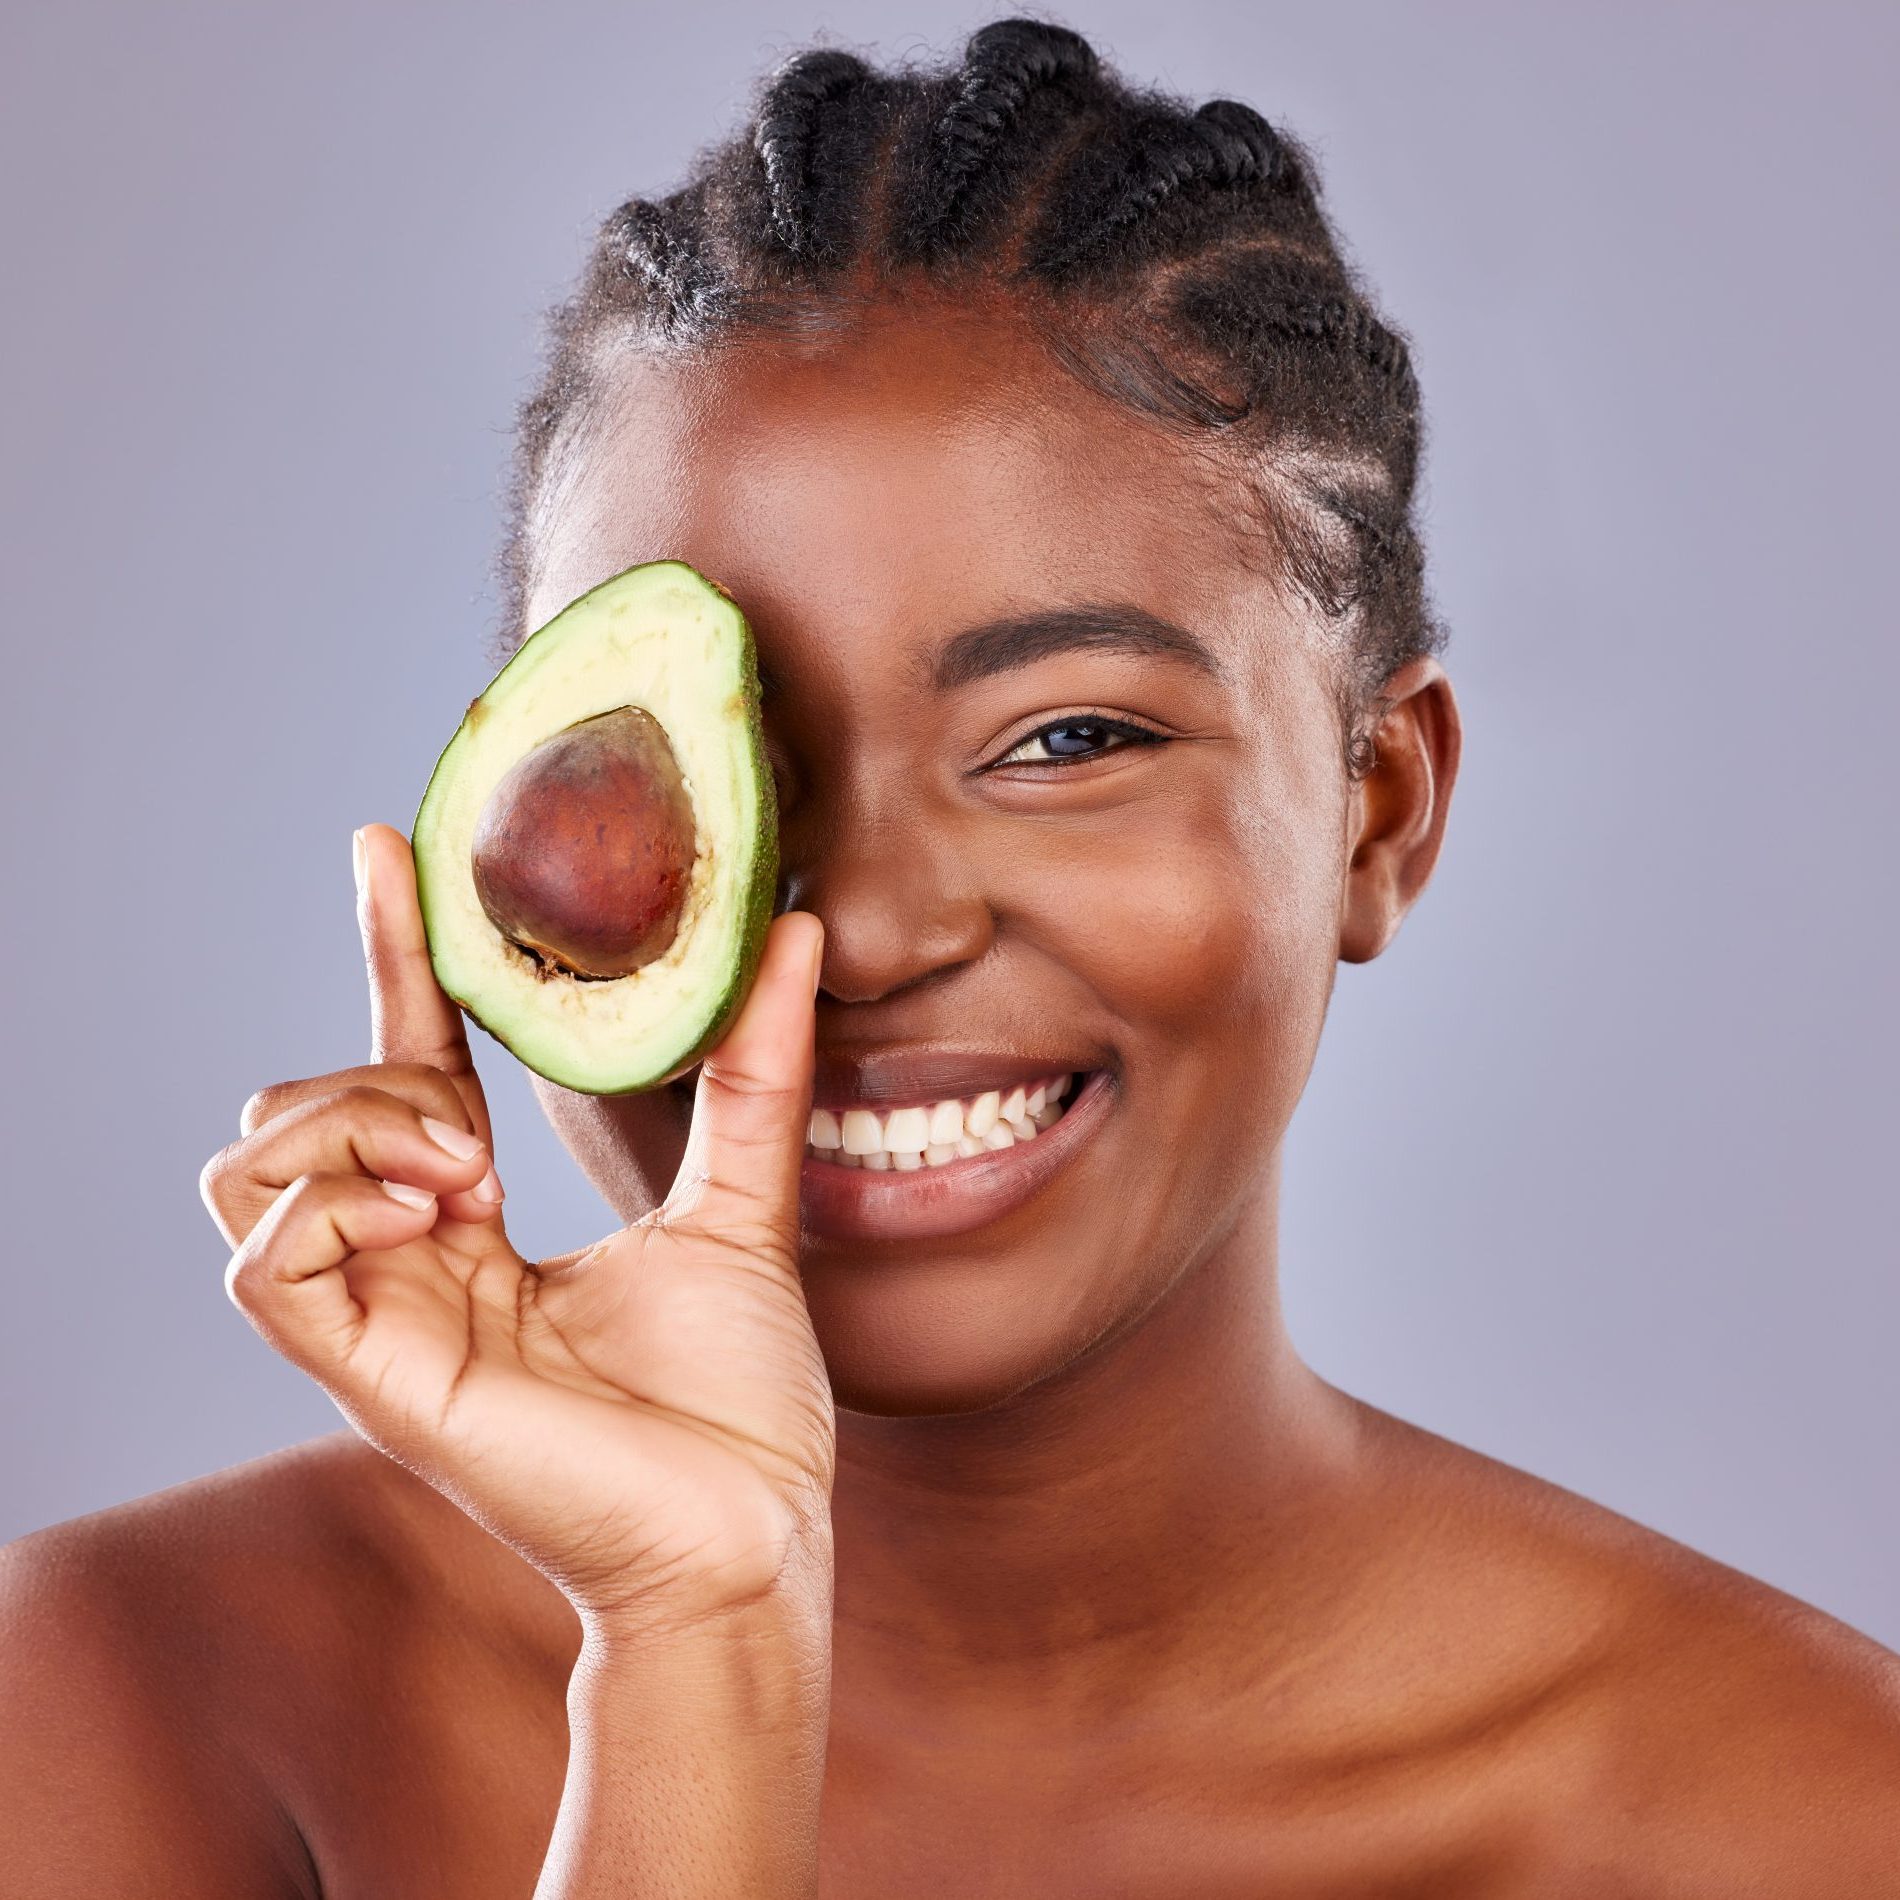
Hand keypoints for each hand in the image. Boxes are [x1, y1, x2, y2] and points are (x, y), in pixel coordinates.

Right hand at [201, 824, 832, 1632]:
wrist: (749, 1529)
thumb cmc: (738, 1399)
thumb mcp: (742, 1199)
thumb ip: (756, 1070)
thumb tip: (798, 932)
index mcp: (478, 1229)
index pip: (403, 1065)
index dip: (388, 954)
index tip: (387, 848)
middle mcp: (411, 1267)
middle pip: (293, 1110)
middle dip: (374, 1070)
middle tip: (483, 1134)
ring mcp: (379, 1321)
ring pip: (250, 1168)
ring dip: (355, 1126)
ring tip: (466, 1168)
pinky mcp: (367, 1375)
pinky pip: (260, 1256)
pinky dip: (332, 1201)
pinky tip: (438, 1209)